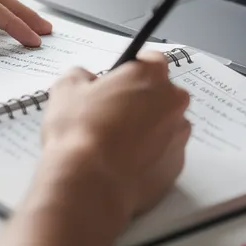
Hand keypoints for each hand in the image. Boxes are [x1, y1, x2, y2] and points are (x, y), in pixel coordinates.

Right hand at [38, 50, 192, 222]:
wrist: (89, 185)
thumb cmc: (80, 134)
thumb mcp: (66, 88)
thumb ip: (81, 75)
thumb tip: (85, 80)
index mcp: (151, 75)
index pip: (150, 61)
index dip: (130, 71)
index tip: (117, 83)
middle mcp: (173, 102)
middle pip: (161, 94)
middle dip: (141, 101)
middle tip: (111, 115)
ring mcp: (179, 136)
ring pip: (165, 125)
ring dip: (147, 130)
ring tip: (115, 144)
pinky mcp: (177, 167)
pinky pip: (164, 154)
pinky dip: (149, 156)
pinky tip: (123, 163)